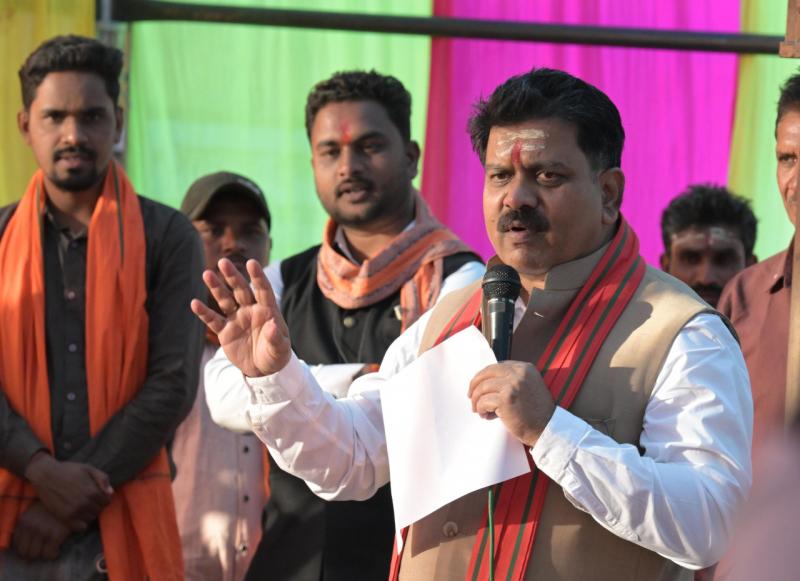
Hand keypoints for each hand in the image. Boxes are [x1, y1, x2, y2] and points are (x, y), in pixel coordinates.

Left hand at [11, 501, 70, 560]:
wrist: (74, 498)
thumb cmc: (54, 507)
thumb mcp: (36, 511)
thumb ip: (29, 524)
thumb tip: (26, 543)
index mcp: (24, 521)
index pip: (17, 544)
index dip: (25, 548)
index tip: (32, 548)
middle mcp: (31, 527)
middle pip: (25, 552)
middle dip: (33, 553)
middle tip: (41, 551)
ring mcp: (43, 531)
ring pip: (36, 555)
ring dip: (42, 554)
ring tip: (49, 550)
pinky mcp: (56, 535)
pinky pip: (49, 554)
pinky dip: (53, 554)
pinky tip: (57, 550)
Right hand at [24, 452, 112, 530]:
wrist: (46, 475)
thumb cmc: (68, 470)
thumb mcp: (88, 468)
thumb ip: (102, 479)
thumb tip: (110, 492)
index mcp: (92, 491)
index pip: (107, 501)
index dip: (103, 498)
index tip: (97, 495)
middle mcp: (84, 503)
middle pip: (99, 510)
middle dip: (97, 505)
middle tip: (89, 500)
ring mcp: (74, 512)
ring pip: (91, 519)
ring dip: (89, 514)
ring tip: (83, 506)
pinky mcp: (65, 518)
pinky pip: (80, 528)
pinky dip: (82, 523)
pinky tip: (77, 515)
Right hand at [191, 258, 290, 376]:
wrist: (263, 370)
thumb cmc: (276, 356)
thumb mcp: (280, 349)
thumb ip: (276, 337)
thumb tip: (272, 326)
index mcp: (267, 310)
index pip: (263, 290)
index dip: (258, 277)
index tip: (251, 263)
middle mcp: (251, 310)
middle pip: (241, 290)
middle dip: (232, 276)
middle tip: (223, 262)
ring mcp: (237, 319)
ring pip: (225, 300)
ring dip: (216, 288)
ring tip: (207, 274)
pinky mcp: (225, 331)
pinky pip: (213, 320)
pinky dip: (204, 312)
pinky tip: (194, 303)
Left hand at [468, 361, 555, 446]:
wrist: (548, 429)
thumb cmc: (537, 413)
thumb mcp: (529, 387)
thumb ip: (513, 380)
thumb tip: (487, 382)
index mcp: (525, 368)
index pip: (497, 366)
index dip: (485, 376)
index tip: (478, 385)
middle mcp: (519, 373)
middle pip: (487, 372)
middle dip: (475, 384)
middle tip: (471, 396)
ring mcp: (512, 385)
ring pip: (483, 387)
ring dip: (477, 400)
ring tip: (478, 410)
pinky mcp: (505, 399)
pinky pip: (484, 401)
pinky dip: (481, 409)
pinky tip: (485, 415)